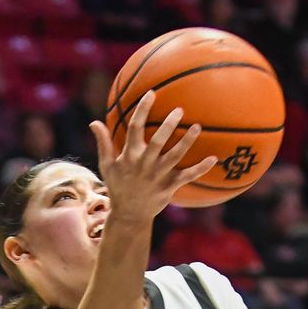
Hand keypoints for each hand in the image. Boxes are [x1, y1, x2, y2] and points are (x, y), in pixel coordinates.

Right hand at [88, 91, 217, 222]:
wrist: (129, 214)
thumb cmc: (118, 186)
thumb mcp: (106, 165)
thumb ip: (103, 142)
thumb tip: (94, 122)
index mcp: (129, 156)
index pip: (135, 128)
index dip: (143, 110)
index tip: (151, 94)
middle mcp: (145, 164)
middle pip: (158, 141)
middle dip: (168, 125)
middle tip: (179, 110)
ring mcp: (158, 175)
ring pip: (175, 156)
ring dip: (186, 141)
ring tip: (197, 126)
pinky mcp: (170, 186)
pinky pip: (188, 176)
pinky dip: (201, 168)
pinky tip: (213, 158)